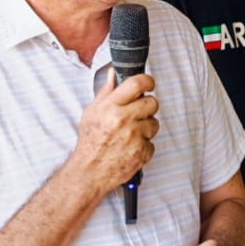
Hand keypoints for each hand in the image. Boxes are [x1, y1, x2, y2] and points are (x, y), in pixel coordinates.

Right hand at [68, 71, 158, 195]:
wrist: (90, 171)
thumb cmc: (90, 142)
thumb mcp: (92, 113)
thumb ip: (106, 92)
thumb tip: (113, 74)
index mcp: (111, 107)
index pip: (137, 84)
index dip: (147, 81)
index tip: (148, 84)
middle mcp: (124, 120)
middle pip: (152, 103)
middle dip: (146, 106)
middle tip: (136, 113)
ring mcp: (135, 136)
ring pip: (155, 123)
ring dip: (146, 127)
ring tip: (130, 134)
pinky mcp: (142, 152)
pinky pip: (152, 142)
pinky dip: (144, 145)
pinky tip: (131, 147)